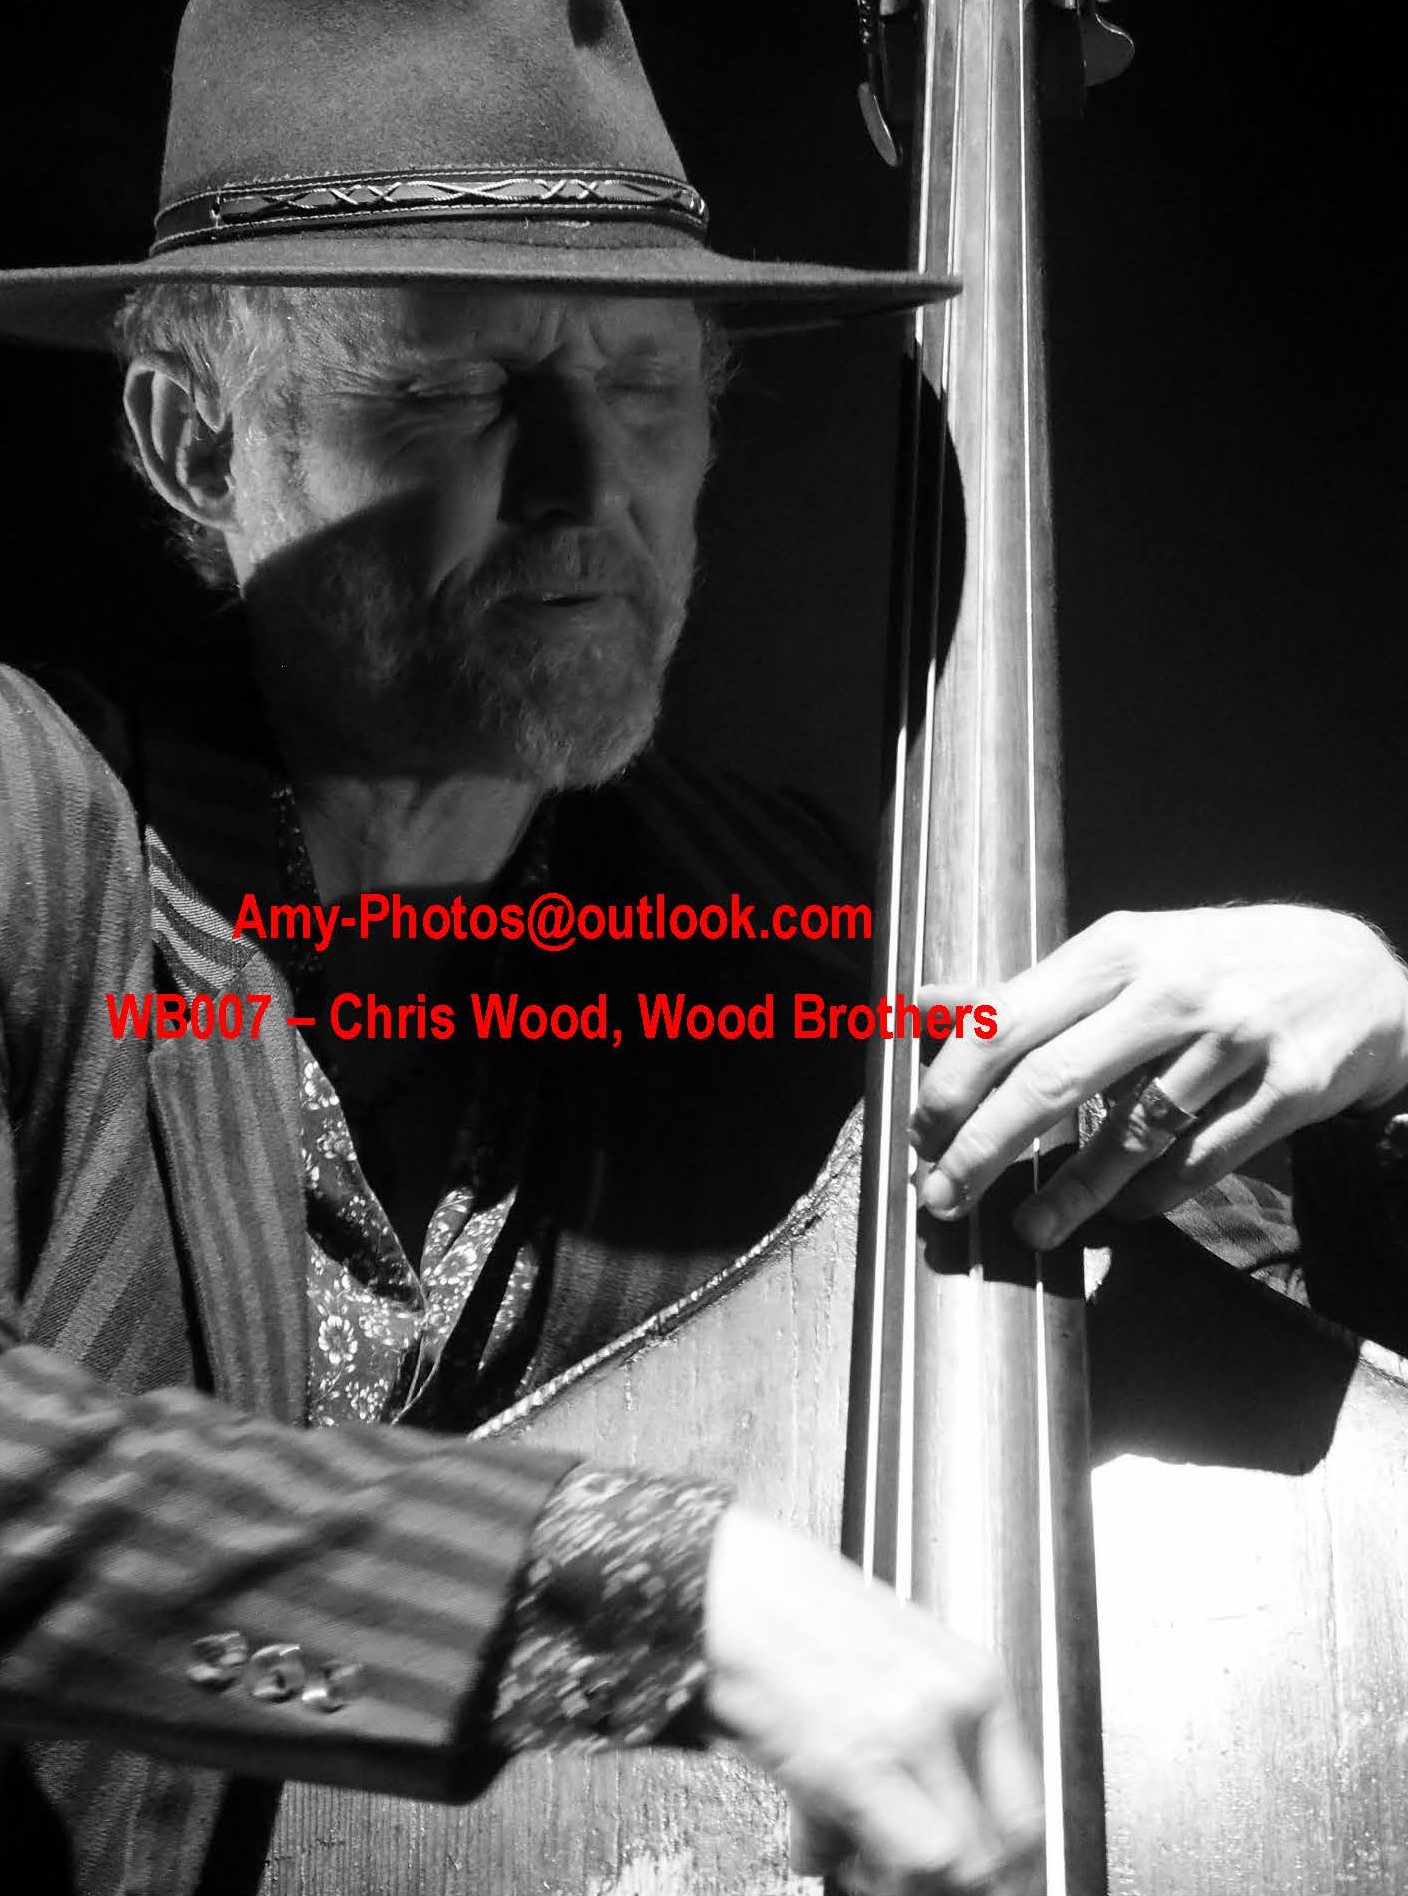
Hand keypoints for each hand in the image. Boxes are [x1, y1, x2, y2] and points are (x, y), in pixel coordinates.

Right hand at [704, 1506, 1042, 1892]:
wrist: (726, 1585)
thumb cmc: (792, 1605)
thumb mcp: (882, 1658)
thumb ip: (910, 1736)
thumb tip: (909, 1812)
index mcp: (972, 1676)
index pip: (1024, 1807)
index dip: (996, 1856)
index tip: (974, 1874)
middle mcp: (955, 1704)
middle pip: (996, 1844)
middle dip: (954, 1876)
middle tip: (913, 1876)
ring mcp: (911, 1733)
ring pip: (955, 1862)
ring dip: (904, 1876)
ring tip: (861, 1858)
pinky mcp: (857, 1763)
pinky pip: (902, 1858)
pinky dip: (866, 1872)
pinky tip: (825, 1845)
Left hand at [909, 904, 1407, 1248]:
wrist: (1352, 973)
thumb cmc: (1209, 968)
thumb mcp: (1118, 959)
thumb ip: (1020, 992)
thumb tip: (922, 1005)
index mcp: (1116, 949)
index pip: (1008, 1019)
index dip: (953, 1085)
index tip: (920, 1136)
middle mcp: (1171, 987)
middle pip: (1052, 1079)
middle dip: (984, 1149)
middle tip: (941, 1197)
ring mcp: (1233, 1037)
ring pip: (1129, 1134)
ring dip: (1067, 1194)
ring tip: (1027, 1228)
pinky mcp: (1287, 1088)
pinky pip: (1198, 1161)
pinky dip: (1151, 1195)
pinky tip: (1122, 1209)